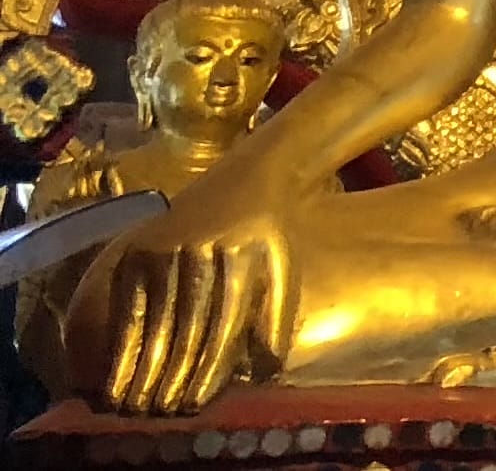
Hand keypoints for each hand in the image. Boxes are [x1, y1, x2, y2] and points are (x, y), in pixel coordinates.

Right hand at [70, 183, 293, 414]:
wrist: (249, 178)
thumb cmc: (270, 234)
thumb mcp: (284, 271)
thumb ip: (276, 320)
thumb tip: (264, 374)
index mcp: (241, 262)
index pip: (222, 328)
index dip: (207, 371)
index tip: (195, 405)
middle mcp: (201, 255)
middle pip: (185, 329)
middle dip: (171, 377)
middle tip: (160, 413)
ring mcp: (167, 249)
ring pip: (154, 320)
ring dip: (141, 367)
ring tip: (134, 403)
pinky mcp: (141, 248)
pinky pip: (127, 303)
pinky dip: (121, 340)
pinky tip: (116, 369)